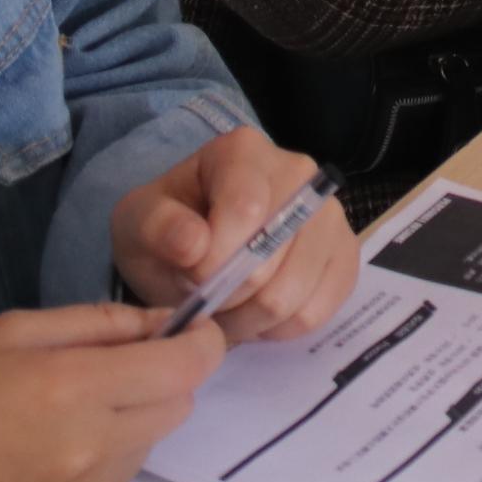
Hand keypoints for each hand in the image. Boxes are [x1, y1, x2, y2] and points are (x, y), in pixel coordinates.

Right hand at [0, 304, 226, 481]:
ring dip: (132, 421)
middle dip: (163, 378)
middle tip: (112, 370)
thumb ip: (98, 323)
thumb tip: (165, 322)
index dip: (201, 342)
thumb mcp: (11, 334)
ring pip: (151, 442)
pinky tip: (55, 456)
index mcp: (73, 389)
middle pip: (179, 404)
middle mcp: (93, 449)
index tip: (192, 329)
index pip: (186, 367)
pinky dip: (108, 461)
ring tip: (68, 418)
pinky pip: (123, 481)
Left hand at [112, 126, 359, 344]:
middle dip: (227, 295)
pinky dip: (278, 328)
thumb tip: (195, 245)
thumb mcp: (138, 222)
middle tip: (205, 298)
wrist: (193, 246)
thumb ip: (158, 227)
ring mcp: (329, 216)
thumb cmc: (166, 229)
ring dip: (249, 319)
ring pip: (294, 294)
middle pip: (271, 259)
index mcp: (244, 152)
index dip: (214, 260)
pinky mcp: (343, 258)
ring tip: (226, 309)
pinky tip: (255, 314)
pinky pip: (317, 311)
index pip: (246, 209)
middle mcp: (300, 173)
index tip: (190, 277)